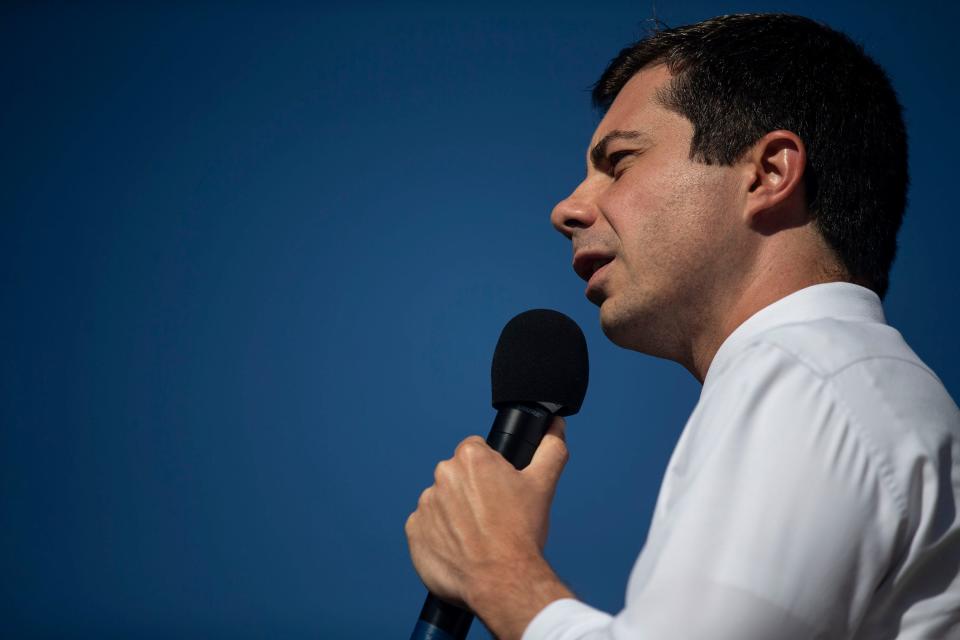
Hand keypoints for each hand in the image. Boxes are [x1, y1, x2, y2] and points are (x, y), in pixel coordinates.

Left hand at [405, 416, 573, 638]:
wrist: (502, 581)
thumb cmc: (521, 533)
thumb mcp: (543, 485)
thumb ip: (550, 448)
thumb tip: (555, 424)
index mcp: (470, 457)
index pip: (476, 450)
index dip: (491, 470)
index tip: (500, 490)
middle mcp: (442, 474)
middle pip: (457, 475)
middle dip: (472, 490)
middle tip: (492, 515)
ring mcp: (425, 504)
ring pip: (442, 501)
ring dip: (455, 513)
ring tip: (477, 536)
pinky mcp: (414, 531)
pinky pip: (426, 526)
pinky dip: (439, 535)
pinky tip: (460, 548)